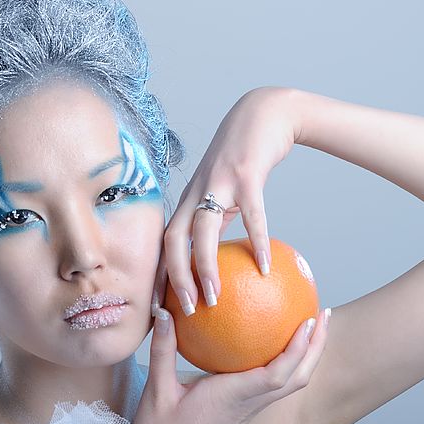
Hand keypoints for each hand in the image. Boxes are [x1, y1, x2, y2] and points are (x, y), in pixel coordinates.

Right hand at [133, 304, 329, 423]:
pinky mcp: (245, 410)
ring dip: (307, 354)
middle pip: (297, 378)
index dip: (298, 348)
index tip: (311, 319)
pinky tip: (276, 342)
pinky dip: (287, 361)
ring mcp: (249, 409)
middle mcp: (248, 404)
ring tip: (312, 323)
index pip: (276, 375)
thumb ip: (163, 349)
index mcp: (232, 397)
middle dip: (316, 346)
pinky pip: (275, 383)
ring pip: (291, 383)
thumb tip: (164, 312)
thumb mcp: (157, 390)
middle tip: (324, 313)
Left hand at [150, 86, 300, 316]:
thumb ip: (220, 218)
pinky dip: (258, 242)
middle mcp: (196, 191)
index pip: (164, 241)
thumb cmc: (245, 154)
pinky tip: (265, 266)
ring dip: (205, 268)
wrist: (265, 112)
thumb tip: (220, 256)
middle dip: (173, 278)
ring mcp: (219, 182)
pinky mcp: (246, 174)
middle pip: (172, 239)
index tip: (160, 306)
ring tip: (215, 299)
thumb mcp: (226, 190)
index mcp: (189, 198)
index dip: (158, 274)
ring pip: (202, 230)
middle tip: (185, 311)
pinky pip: (252, 214)